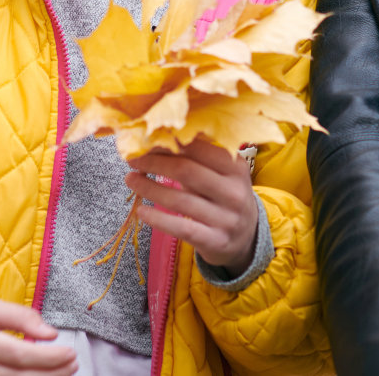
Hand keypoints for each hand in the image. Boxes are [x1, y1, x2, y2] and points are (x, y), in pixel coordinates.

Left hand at [126, 139, 259, 275]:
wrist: (248, 239)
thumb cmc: (226, 196)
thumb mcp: (224, 174)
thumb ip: (199, 157)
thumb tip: (159, 137)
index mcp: (236, 167)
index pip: (199, 149)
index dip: (169, 143)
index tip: (147, 139)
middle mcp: (234, 192)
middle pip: (186, 171)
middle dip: (154, 162)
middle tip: (132, 158)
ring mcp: (226, 218)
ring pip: (180, 200)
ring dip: (149, 188)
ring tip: (130, 179)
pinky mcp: (215, 241)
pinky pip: (182, 228)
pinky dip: (159, 219)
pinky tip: (141, 211)